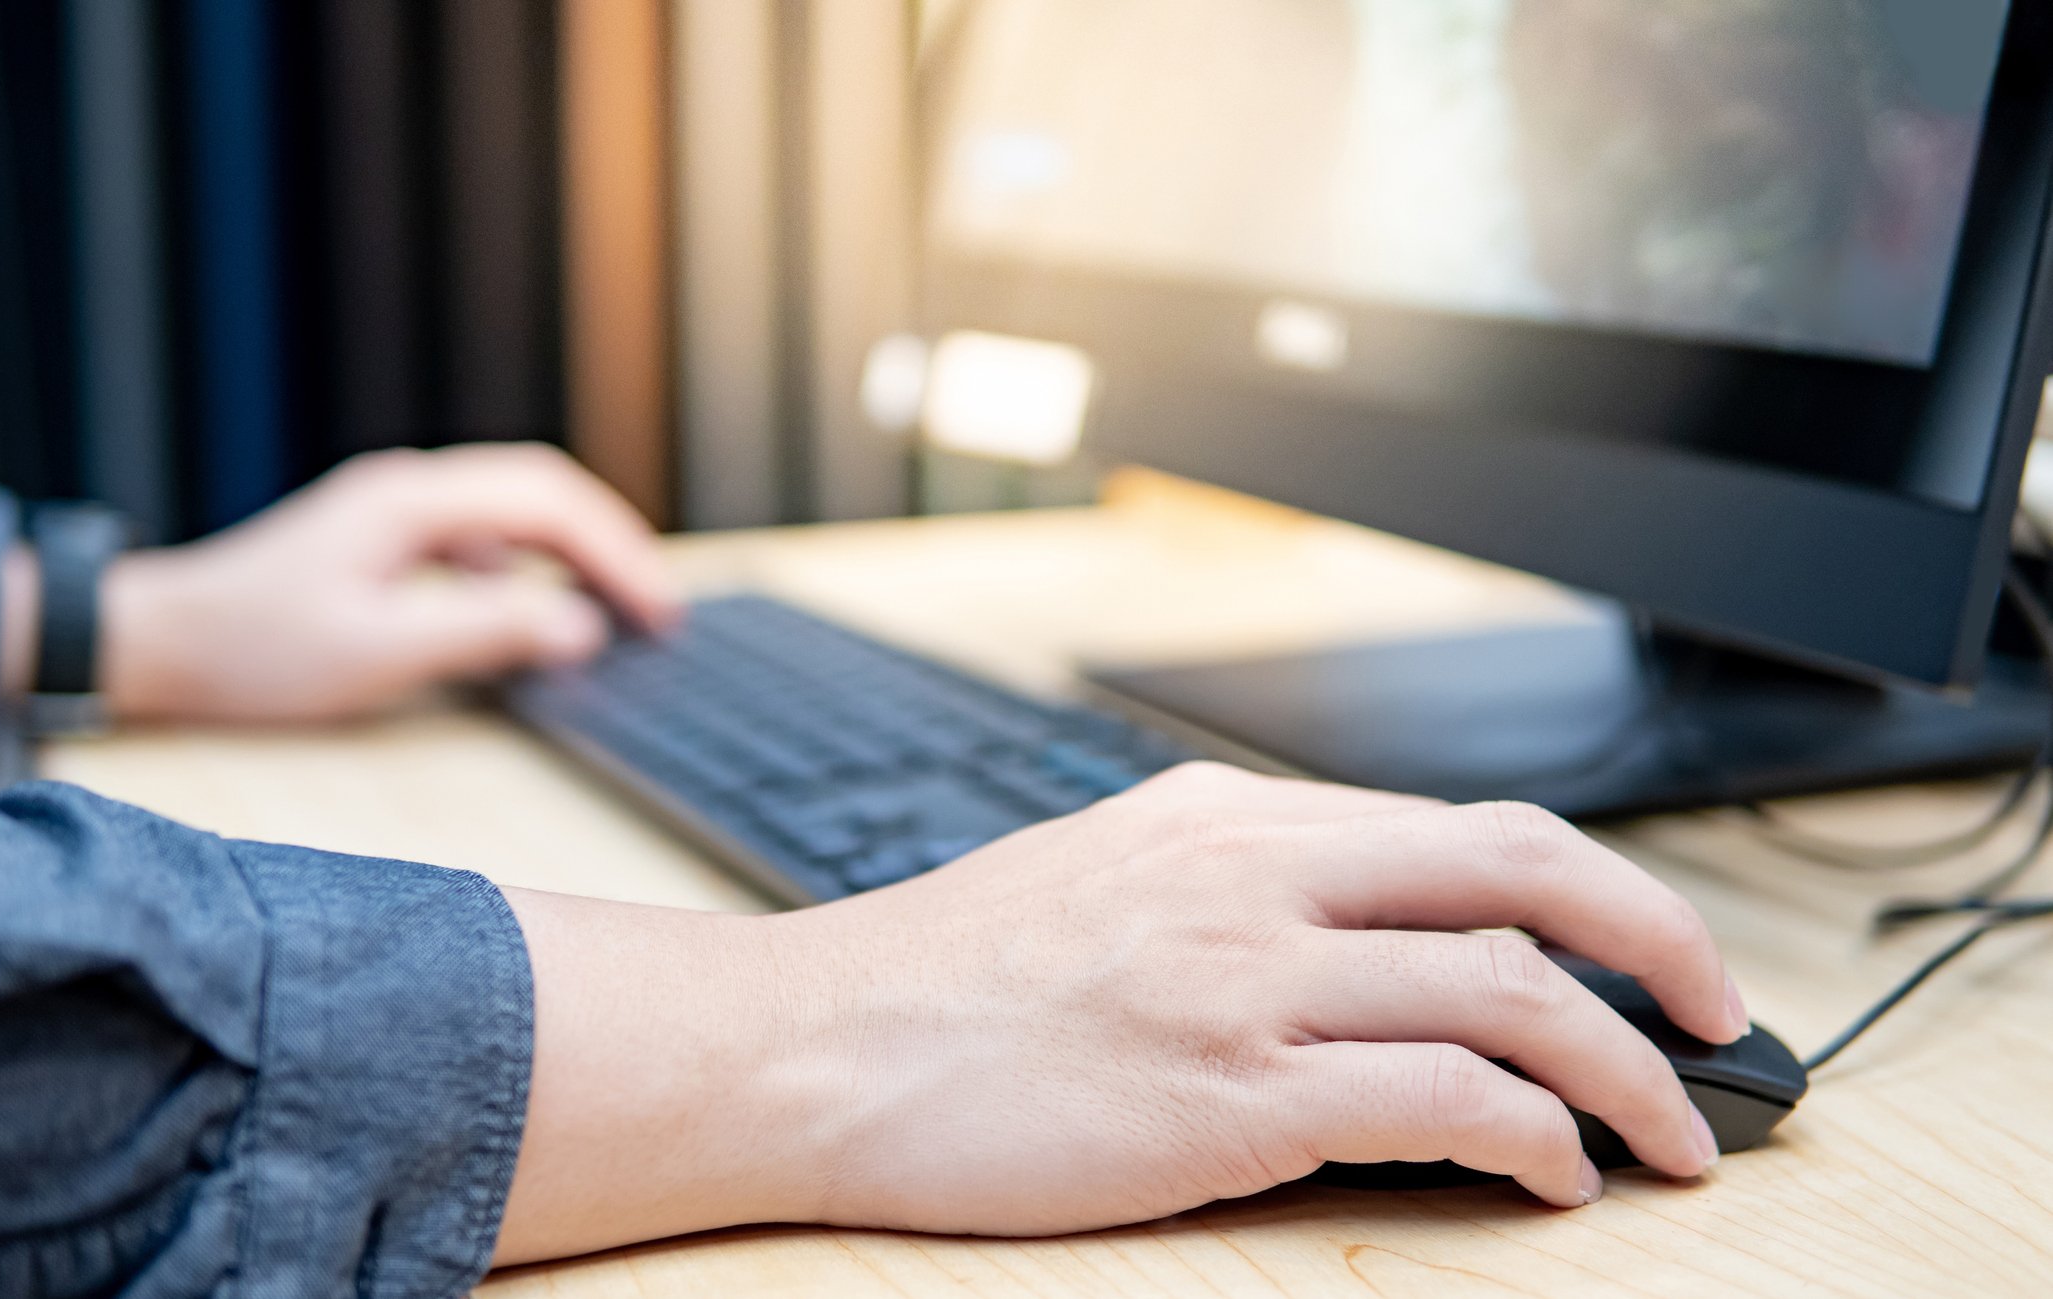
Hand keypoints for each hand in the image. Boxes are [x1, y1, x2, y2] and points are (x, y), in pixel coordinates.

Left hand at [96, 444, 679, 721]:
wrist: (152, 643)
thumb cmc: (251, 653)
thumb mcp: (377, 652)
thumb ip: (485, 632)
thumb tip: (578, 627)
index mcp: (410, 501)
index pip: (547, 502)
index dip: (617, 553)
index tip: (658, 612)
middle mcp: (407, 491)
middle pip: (541, 493)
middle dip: (610, 546)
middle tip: (658, 612)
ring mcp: (392, 513)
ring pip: (513, 513)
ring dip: (572, 556)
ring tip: (618, 612)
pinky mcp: (380, 544)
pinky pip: (479, 541)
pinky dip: (527, 571)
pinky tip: (532, 618)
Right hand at [494, 764, 1746, 1262]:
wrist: (814, 1044)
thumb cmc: (941, 980)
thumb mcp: (1099, 878)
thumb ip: (1230, 884)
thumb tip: (1352, 925)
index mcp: (1225, 817)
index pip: (1460, 826)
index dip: (1589, 886)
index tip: (1642, 948)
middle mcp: (1252, 875)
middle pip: (1522, 870)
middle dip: (1656, 941)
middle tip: (1721, 1014)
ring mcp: (1243, 978)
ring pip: (1508, 991)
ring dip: (1623, 1071)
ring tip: (1670, 1136)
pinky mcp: (1225, 1092)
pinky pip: (1440, 1099)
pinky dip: (1531, 1136)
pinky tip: (1553, 1175)